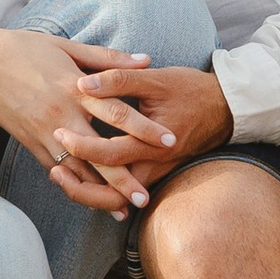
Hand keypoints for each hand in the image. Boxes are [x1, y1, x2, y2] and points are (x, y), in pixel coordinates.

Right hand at [0, 32, 179, 208]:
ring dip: (100, 192)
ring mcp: (44, 133)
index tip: (170, 142)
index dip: (145, 129)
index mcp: (76, 88)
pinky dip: (75, 185)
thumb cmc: (25, 49)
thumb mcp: (67, 47)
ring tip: (124, 209)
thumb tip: (146, 59)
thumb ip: (108, 58)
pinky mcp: (30, 144)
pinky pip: (56, 169)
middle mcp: (62, 115)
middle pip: (99, 153)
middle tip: (146, 197)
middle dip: (124, 178)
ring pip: (77, 170)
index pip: (118, 113)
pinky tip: (91, 198)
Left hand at [44, 64, 233, 211]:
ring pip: (118, 199)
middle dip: (81, 189)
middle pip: (113, 195)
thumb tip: (83, 83)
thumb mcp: (156, 79)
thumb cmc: (191, 90)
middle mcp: (155, 164)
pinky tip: (81, 176)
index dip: (83, 147)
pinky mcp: (154, 171)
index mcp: (153, 142)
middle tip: (53, 172)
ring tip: (61, 177)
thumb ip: (119, 80)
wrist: (226, 108)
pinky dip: (102, 188)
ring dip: (89, 193)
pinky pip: (125, 190)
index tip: (59, 133)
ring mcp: (155, 172)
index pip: (112, 155)